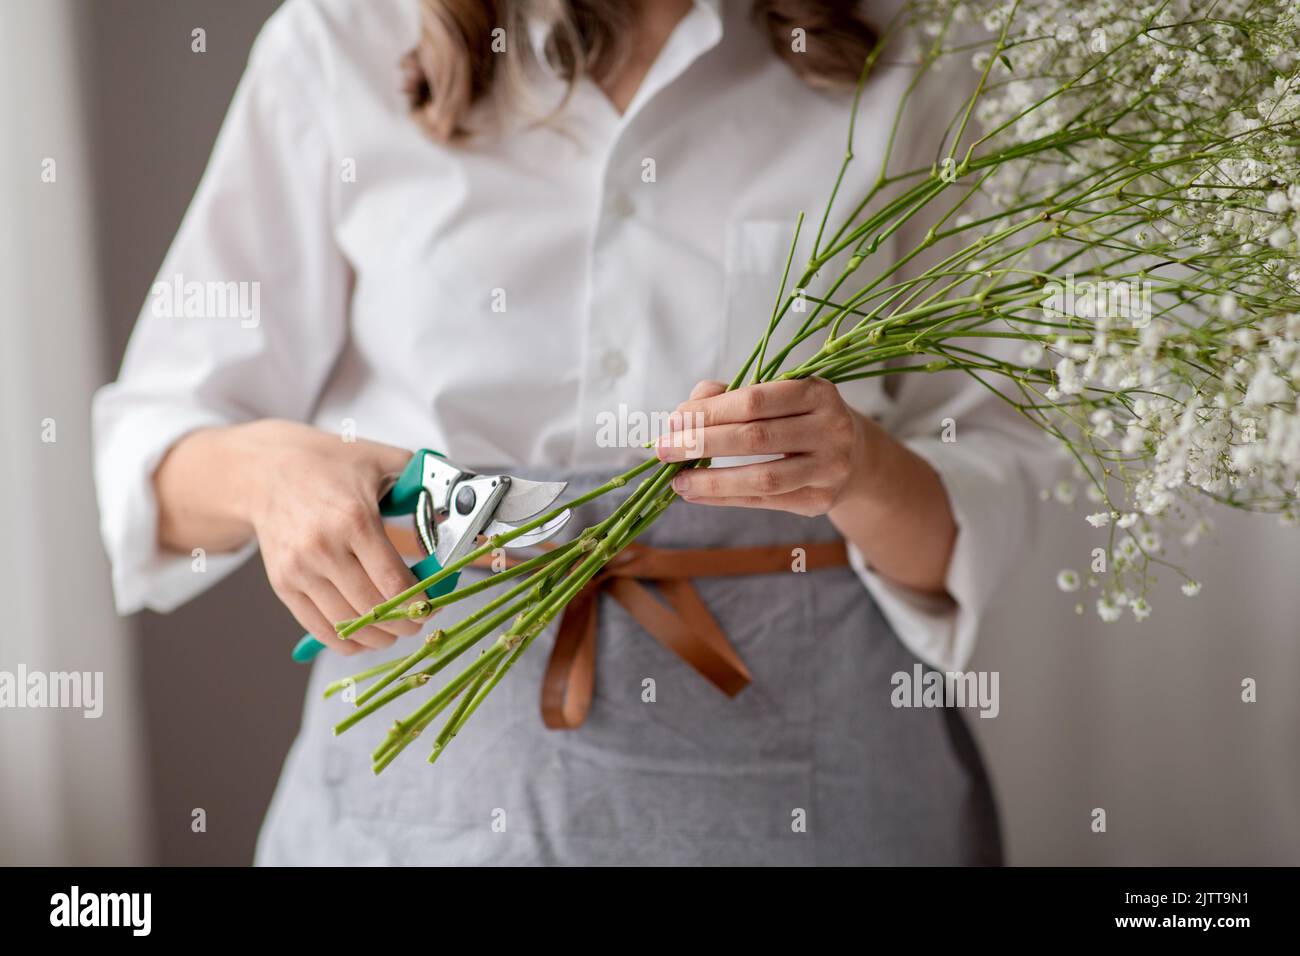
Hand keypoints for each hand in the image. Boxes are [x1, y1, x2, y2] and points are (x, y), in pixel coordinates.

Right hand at [155, 420, 424, 654]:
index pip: (393, 581)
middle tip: (419, 621)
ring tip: (395, 630)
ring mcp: (299, 570)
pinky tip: (365, 636)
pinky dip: (347, 641)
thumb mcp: (380, 459)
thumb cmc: (328, 463)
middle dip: (405, 623)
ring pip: (348, 625)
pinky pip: (319, 628)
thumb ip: (422, 479)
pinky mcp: (283, 584)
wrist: (266, 470)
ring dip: (379, 637)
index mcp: (354, 519)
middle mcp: (323, 548)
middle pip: (373, 609)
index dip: (419, 603)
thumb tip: (461, 499)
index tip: (432, 607)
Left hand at [654, 378, 880, 516]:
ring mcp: (829, 468)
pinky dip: (726, 498)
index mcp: (817, 392)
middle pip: (755, 438)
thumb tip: (684, 413)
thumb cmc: (799, 419)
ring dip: (712, 481)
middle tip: (664, 449)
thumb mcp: (776, 396)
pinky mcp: (820, 501)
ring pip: (761, 477)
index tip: (674, 420)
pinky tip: (698, 494)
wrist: (853, 455)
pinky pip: (764, 502)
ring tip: (678, 481)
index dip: (709, 412)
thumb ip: (729, 395)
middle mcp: (831, 429)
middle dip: (702, 443)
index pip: (753, 401)